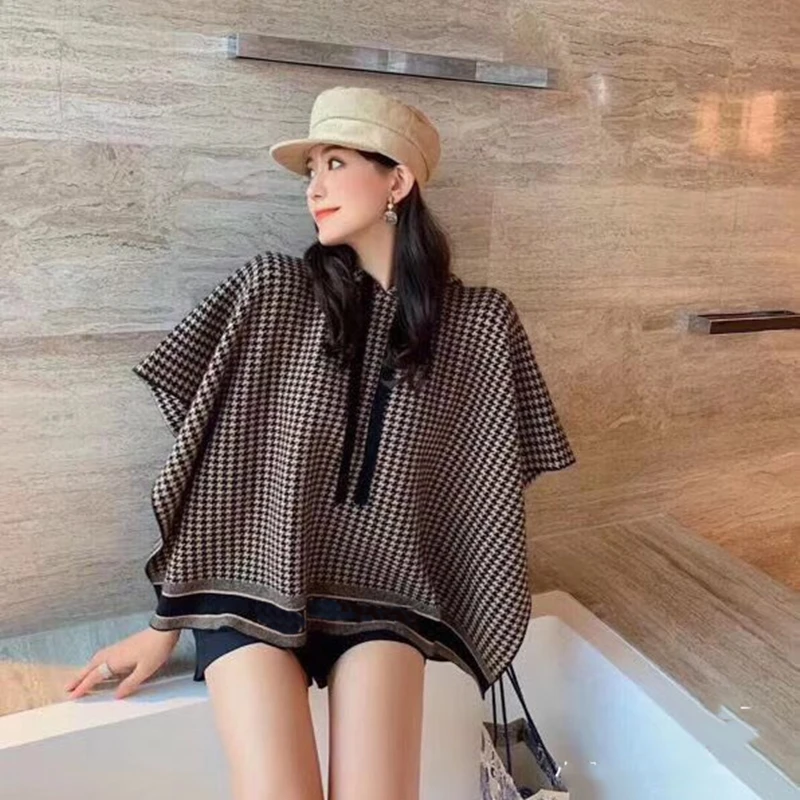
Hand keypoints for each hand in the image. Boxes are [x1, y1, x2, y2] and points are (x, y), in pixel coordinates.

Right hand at [64, 627, 180, 700]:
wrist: (164, 629)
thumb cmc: (156, 649)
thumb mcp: (145, 670)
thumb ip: (130, 684)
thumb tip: (116, 696)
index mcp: (114, 660)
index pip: (94, 676)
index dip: (83, 687)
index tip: (73, 696)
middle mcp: (112, 653)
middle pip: (90, 667)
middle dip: (79, 678)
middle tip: (67, 688)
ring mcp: (117, 648)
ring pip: (96, 660)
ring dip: (86, 670)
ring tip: (79, 678)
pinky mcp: (123, 646)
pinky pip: (103, 656)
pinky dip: (96, 664)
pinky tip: (99, 666)